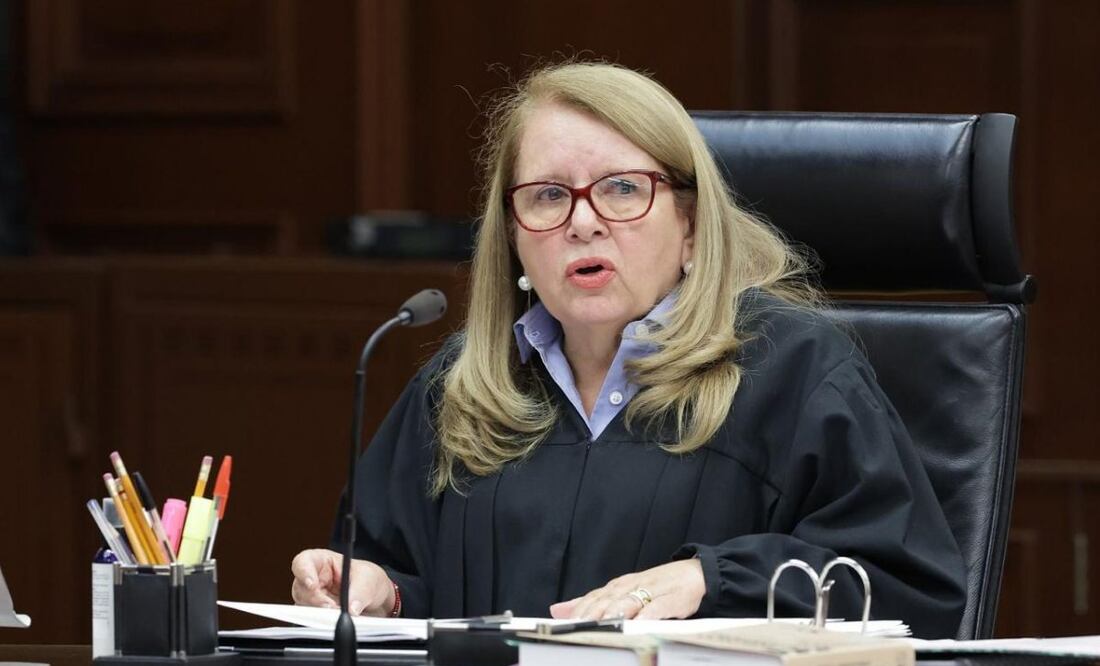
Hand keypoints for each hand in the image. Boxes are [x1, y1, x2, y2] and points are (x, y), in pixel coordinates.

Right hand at [290, 548, 395, 616]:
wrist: (375, 598)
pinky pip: (312, 620)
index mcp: (322, 561)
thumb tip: (351, 609)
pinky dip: (323, 622)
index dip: (304, 572)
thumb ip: (360, 592)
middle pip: (300, 588)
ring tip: (340, 613)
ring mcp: (313, 598)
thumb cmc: (368, 579)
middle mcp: (313, 579)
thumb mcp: (369, 579)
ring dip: (320, 612)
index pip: (303, 562)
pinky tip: (337, 621)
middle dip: (315, 600)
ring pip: (304, 607)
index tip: (313, 585)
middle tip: (332, 607)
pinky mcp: (316, 614)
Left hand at [549, 559, 704, 619]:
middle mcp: (632, 586)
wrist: (695, 574)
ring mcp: (652, 591)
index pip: (594, 596)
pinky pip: (658, 607)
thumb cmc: (657, 587)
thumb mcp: (622, 592)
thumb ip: (591, 602)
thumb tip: (558, 610)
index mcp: (619, 586)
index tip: (563, 621)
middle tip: (578, 625)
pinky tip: (639, 623)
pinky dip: (648, 614)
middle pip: (608, 599)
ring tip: (604, 623)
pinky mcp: (671, 599)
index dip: (579, 609)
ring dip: (615, 612)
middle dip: (592, 611)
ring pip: (630, 601)